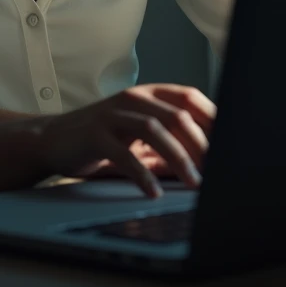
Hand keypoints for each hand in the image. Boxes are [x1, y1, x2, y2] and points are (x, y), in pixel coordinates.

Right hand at [36, 83, 212, 197]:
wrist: (53, 139)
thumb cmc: (104, 138)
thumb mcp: (140, 137)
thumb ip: (171, 144)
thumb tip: (209, 164)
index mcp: (149, 94)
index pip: (190, 98)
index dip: (214, 119)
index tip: (232, 145)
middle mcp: (134, 98)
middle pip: (178, 115)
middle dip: (202, 145)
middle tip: (217, 173)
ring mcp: (114, 114)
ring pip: (155, 129)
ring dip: (179, 158)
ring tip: (194, 183)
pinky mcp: (95, 134)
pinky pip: (124, 154)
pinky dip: (142, 174)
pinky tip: (153, 191)